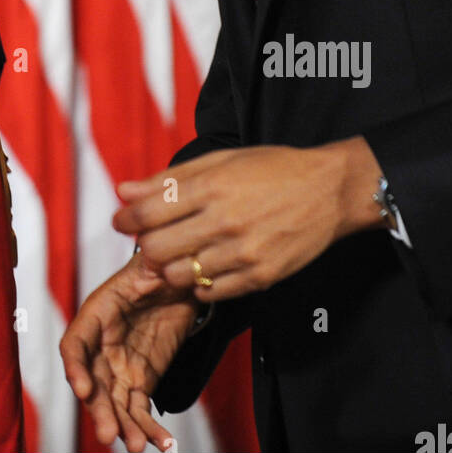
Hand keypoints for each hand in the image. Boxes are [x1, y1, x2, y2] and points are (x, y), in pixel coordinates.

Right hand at [60, 251, 199, 452]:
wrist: (180, 280)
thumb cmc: (159, 267)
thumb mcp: (154, 263)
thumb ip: (151, 266)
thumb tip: (154, 259)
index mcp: (96, 314)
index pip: (75, 344)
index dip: (75, 368)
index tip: (82, 389)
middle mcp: (102, 345)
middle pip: (93, 383)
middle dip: (100, 410)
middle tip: (111, 435)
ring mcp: (120, 366)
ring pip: (116, 403)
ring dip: (124, 427)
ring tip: (137, 446)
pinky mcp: (141, 380)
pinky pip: (140, 409)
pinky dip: (149, 429)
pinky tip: (162, 445)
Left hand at [113, 138, 383, 300]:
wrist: (329, 190)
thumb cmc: (273, 168)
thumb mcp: (221, 160)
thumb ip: (171, 178)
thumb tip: (126, 190)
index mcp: (211, 186)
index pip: (148, 212)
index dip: (126, 218)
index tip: (122, 220)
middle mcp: (225, 221)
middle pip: (157, 248)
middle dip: (146, 245)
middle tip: (151, 238)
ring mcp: (243, 253)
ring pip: (180, 275)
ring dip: (170, 267)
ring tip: (180, 252)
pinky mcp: (260, 277)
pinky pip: (211, 292)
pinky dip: (199, 283)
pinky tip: (205, 265)